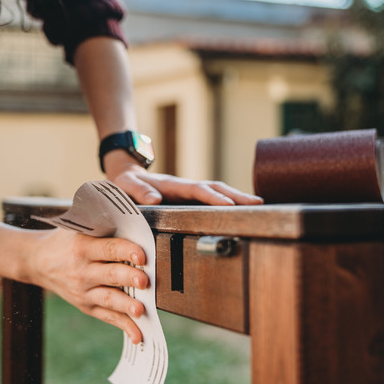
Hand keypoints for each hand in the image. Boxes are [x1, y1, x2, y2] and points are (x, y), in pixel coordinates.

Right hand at [23, 227, 147, 343]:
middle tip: (145, 281)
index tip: (142, 254)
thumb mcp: (79, 226)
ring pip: (109, 299)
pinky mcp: (86, 306)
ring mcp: (84, 291)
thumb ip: (104, 224)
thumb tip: (136, 215)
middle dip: (129, 278)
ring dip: (126, 305)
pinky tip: (139, 334)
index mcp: (82, 247)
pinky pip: (108, 317)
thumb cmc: (65, 240)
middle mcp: (82, 271)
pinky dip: (124, 326)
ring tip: (141, 310)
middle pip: (110, 275)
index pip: (107, 248)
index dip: (125, 250)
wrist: (36, 261)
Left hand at [107, 159, 263, 205]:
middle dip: (237, 195)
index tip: (230, 205)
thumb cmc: (124, 183)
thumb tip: (154, 200)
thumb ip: (138, 192)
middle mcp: (184, 186)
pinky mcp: (189, 198)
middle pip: (215, 188)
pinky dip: (228, 201)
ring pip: (217, 191)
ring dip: (237, 197)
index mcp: (171, 186)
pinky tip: (241, 209)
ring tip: (258, 206)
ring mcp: (188, 192)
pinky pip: (212, 198)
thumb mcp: (126, 187)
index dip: (213, 198)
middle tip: (259, 204)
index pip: (197, 190)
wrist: (124, 174)